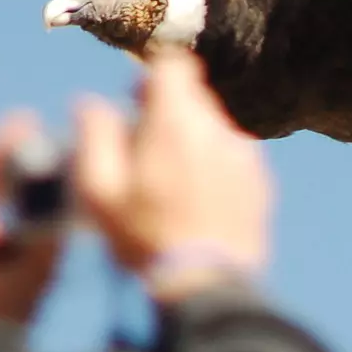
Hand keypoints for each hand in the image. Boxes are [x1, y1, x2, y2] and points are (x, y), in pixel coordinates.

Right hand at [73, 49, 273, 302]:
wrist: (206, 285)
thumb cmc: (145, 239)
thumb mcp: (99, 190)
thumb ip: (94, 136)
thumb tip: (89, 104)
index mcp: (177, 123)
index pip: (174, 66)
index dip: (151, 76)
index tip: (136, 100)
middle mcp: (218, 131)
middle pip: (195, 98)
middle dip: (168, 114)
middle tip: (145, 150)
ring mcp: (246, 158)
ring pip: (215, 130)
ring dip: (193, 143)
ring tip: (170, 184)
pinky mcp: (262, 186)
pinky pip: (233, 160)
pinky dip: (215, 169)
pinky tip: (197, 203)